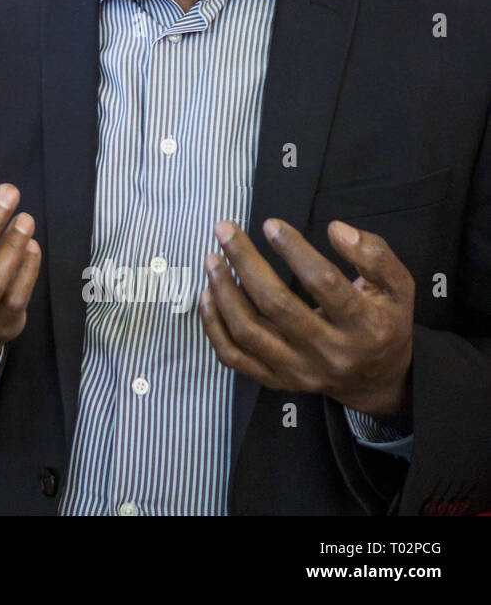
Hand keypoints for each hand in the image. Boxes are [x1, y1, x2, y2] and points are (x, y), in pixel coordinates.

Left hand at [200, 217, 414, 419]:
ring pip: (249, 333)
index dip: (295, 251)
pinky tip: (207, 295)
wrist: (376, 378)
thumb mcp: (397, 286)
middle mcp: (330, 353)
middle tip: (224, 230)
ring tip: (212, 259)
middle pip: (278, 306)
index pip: (325, 284)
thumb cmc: (383, 320)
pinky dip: (213, 326)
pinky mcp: (276, 380)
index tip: (270, 224)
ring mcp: (300, 371)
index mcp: (366, 327)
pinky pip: (233, 357)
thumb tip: (338, 229)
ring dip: (224, 292)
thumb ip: (374, 254)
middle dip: (246, 263)